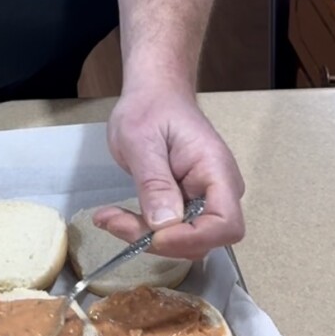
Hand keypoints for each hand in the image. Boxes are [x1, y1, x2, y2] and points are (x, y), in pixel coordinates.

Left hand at [96, 83, 245, 258]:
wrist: (154, 95)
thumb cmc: (150, 108)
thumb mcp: (141, 140)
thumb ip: (155, 182)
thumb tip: (165, 224)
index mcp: (216, 169)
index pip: (226, 223)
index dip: (193, 238)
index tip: (154, 235)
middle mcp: (219, 190)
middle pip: (204, 238)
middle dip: (160, 240)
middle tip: (115, 222)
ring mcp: (205, 199)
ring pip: (184, 240)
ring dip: (146, 236)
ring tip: (108, 217)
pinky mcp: (187, 204)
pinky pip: (171, 230)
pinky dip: (143, 229)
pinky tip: (114, 217)